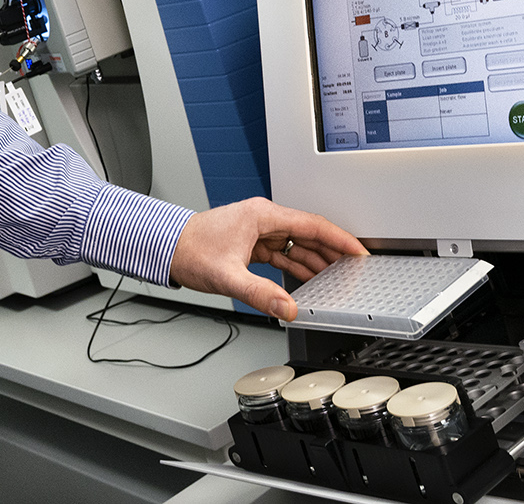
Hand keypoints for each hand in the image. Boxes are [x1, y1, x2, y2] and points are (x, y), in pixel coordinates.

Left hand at [168, 198, 365, 321]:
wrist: (165, 248)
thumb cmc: (190, 250)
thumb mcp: (227, 276)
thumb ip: (260, 294)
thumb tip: (287, 308)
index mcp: (262, 215)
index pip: (312, 224)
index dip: (339, 239)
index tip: (358, 251)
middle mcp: (262, 219)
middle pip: (307, 234)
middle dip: (330, 253)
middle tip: (352, 270)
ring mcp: (257, 230)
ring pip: (295, 244)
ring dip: (313, 261)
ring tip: (333, 280)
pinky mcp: (250, 242)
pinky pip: (282, 253)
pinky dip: (295, 267)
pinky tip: (305, 281)